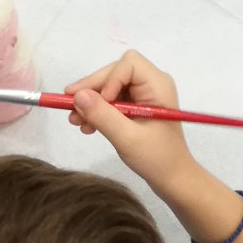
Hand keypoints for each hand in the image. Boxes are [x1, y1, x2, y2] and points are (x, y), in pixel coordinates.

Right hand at [66, 49, 193, 193]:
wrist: (173, 178)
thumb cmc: (156, 158)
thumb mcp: (126, 138)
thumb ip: (102, 115)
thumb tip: (78, 95)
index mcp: (158, 84)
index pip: (128, 64)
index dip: (109, 79)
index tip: (98, 102)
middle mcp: (152, 83)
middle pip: (116, 72)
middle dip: (93, 89)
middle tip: (69, 106)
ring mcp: (145, 95)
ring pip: (111, 86)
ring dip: (92, 101)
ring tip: (75, 121)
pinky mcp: (138, 106)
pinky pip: (114, 99)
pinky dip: (99, 110)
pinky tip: (87, 126)